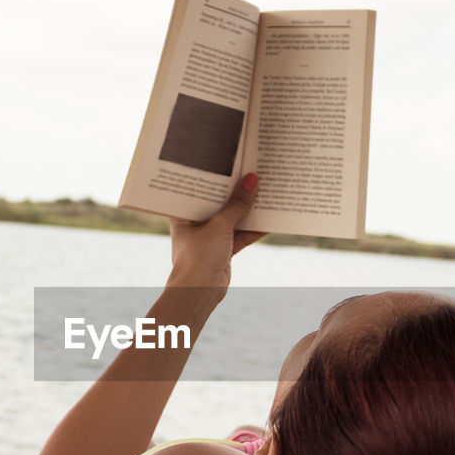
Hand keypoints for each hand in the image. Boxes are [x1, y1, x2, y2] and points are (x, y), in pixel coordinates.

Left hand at [166, 173, 266, 298]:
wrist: (199, 292)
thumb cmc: (198, 256)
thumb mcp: (220, 225)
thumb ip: (237, 204)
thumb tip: (252, 180)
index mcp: (184, 213)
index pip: (201, 189)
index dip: (216, 176)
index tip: (233, 161)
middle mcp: (196, 223)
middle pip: (220, 203)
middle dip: (236, 192)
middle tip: (253, 171)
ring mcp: (210, 237)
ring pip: (233, 219)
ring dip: (248, 210)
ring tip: (266, 191)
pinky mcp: (224, 250)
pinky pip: (241, 235)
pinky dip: (253, 229)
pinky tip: (269, 219)